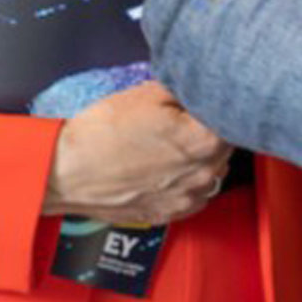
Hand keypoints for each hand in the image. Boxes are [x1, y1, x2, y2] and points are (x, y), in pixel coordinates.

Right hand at [42, 80, 230, 228]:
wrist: (66, 172)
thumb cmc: (101, 133)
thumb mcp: (148, 93)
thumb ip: (186, 90)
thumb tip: (201, 88)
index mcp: (204, 141)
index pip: (234, 120)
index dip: (220, 107)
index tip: (209, 101)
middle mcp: (204, 174)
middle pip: (226, 147)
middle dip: (212, 131)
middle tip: (186, 119)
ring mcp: (188, 198)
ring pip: (213, 172)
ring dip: (202, 158)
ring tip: (172, 145)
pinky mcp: (171, 214)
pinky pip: (196, 195)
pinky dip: (188, 181)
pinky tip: (167, 168)